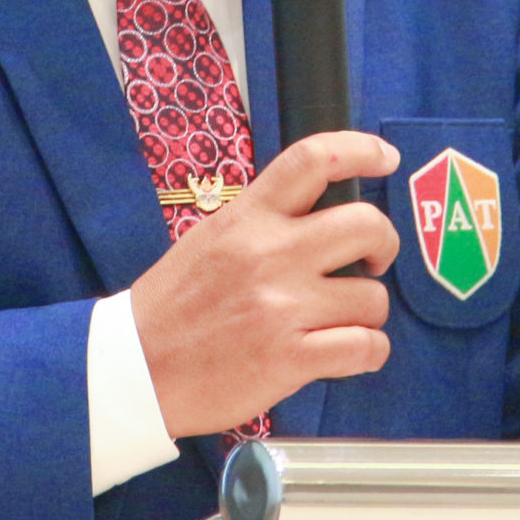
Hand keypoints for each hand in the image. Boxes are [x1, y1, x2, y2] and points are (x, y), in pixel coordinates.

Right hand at [130, 131, 402, 437]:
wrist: (135, 369)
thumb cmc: (172, 307)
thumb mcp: (210, 239)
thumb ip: (262, 222)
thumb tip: (316, 214)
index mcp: (247, 218)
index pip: (312, 160)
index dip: (360, 150)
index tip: (385, 158)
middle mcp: (269, 254)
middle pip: (366, 225)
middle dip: (384, 244)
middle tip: (371, 262)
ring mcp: (281, 307)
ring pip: (372, 297)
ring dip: (369, 312)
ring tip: (344, 321)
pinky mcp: (289, 359)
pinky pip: (365, 348)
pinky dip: (370, 352)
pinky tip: (352, 353)